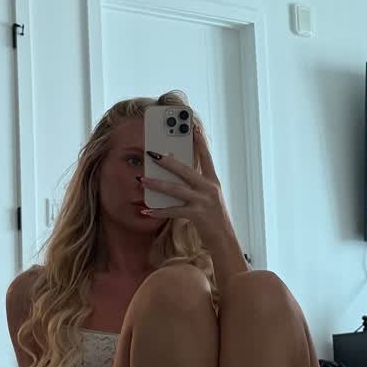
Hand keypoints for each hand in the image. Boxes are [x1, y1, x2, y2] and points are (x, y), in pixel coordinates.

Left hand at [145, 115, 232, 245]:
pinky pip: (173, 211)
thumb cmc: (214, 219)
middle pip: (185, 170)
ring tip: (142, 179)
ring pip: (176, 189)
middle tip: (152, 153)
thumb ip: (197, 186)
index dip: (200, 142)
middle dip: (167, 161)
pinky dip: (158, 211)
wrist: (225, 240)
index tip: (193, 127)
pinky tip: (146, 209)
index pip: (206, 157)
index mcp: (213, 182)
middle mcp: (210, 189)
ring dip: (156, 184)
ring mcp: (204, 201)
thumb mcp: (210, 198)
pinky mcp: (197, 215)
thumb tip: (176, 177)